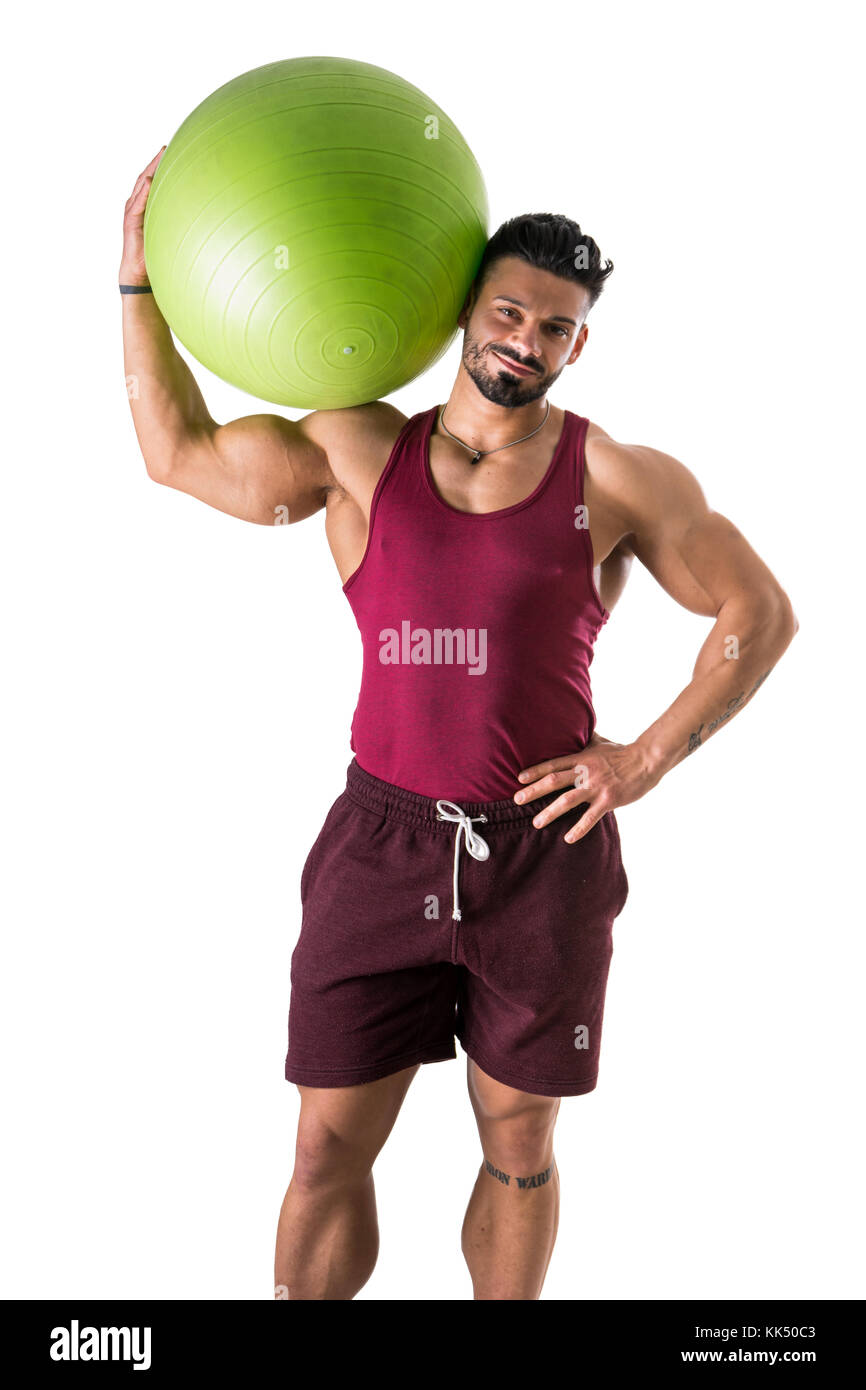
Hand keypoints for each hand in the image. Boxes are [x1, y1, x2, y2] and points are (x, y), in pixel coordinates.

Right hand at [119, 147, 165, 286]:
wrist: (139, 272)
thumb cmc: (155, 253)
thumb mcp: (169, 232)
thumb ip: (178, 220)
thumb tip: (201, 215)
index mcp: (146, 205)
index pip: (154, 180)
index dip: (161, 166)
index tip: (173, 151)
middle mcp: (137, 204)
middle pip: (146, 177)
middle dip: (156, 161)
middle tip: (167, 147)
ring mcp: (132, 211)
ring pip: (140, 185)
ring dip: (150, 170)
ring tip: (159, 157)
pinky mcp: (130, 221)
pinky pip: (137, 203)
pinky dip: (143, 191)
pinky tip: (150, 181)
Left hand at [514, 732, 660, 841]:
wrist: (646, 760)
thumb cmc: (622, 752)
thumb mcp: (600, 742)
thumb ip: (585, 739)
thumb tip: (575, 726)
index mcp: (581, 758)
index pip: (553, 764)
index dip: (535, 770)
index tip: (519, 778)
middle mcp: (585, 772)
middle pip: (554, 781)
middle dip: (534, 791)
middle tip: (516, 800)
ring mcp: (596, 787)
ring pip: (567, 800)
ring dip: (549, 812)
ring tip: (536, 822)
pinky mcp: (609, 800)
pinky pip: (590, 817)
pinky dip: (579, 828)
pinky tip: (568, 838)